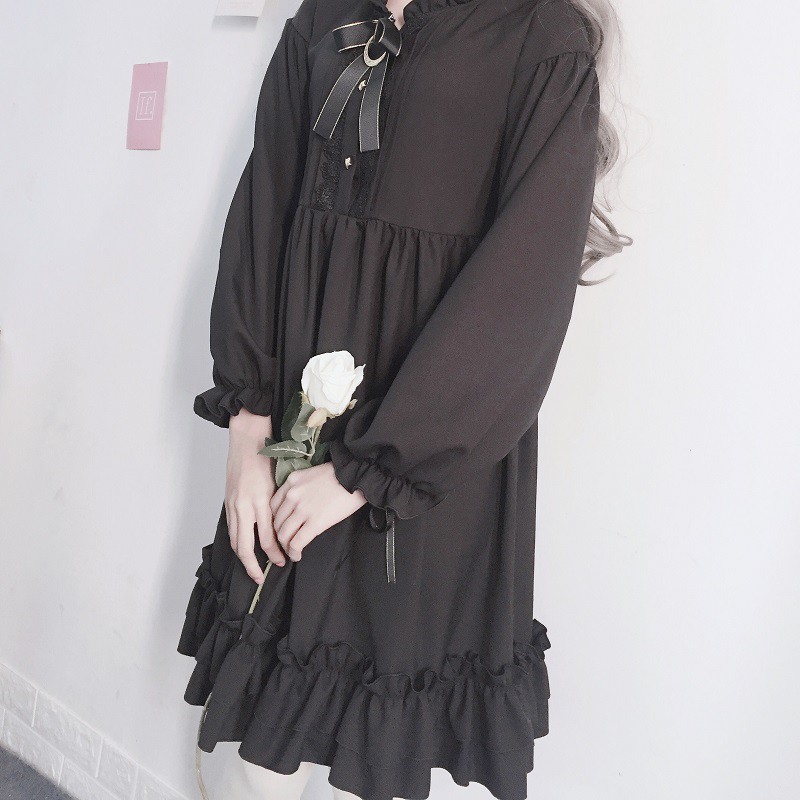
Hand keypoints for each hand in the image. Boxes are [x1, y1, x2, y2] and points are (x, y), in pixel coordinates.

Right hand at [226, 409, 285, 582]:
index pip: (267, 538)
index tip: (283, 561)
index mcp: (262, 502)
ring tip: (251, 568)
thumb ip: (279, 508)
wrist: (247, 441)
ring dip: (242, 557)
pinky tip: (243, 548)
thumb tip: (285, 528)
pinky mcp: (227, 503)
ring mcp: (233, 506)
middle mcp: (245, 507)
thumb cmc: (267, 459)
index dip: (275, 553)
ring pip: (235, 540)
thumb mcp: (278, 485)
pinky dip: (236, 542)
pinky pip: (231, 529)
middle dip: (253, 565)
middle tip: (260, 578)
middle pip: (246, 546)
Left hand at [270, 462, 366, 561]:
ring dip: (285, 546)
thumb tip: (299, 505)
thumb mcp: (313, 474)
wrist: (358, 475)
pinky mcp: (315, 522)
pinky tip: (297, 556)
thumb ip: (301, 487)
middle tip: (285, 543)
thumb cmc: (341, 474)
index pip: (273, 506)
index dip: (275, 521)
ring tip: (291, 551)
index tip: (281, 528)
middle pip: (276, 522)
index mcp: (291, 481)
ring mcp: (302, 509)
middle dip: (279, 536)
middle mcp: (292, 495)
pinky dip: (294, 552)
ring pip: (283, 534)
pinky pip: (297, 542)